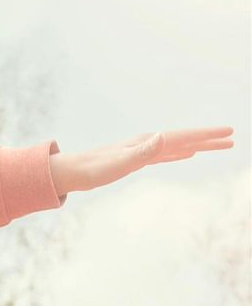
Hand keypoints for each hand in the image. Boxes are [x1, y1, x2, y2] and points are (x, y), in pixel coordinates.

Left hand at [49, 127, 234, 197]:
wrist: (71, 172)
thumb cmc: (92, 171)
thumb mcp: (118, 164)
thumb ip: (141, 152)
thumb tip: (162, 137)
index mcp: (147, 143)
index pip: (184, 137)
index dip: (206, 135)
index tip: (229, 133)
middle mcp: (147, 143)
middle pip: (185, 139)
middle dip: (209, 139)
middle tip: (233, 139)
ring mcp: (142, 150)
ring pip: (177, 146)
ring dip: (198, 145)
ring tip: (217, 145)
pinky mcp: (135, 159)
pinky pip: (165, 154)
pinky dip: (179, 152)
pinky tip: (186, 154)